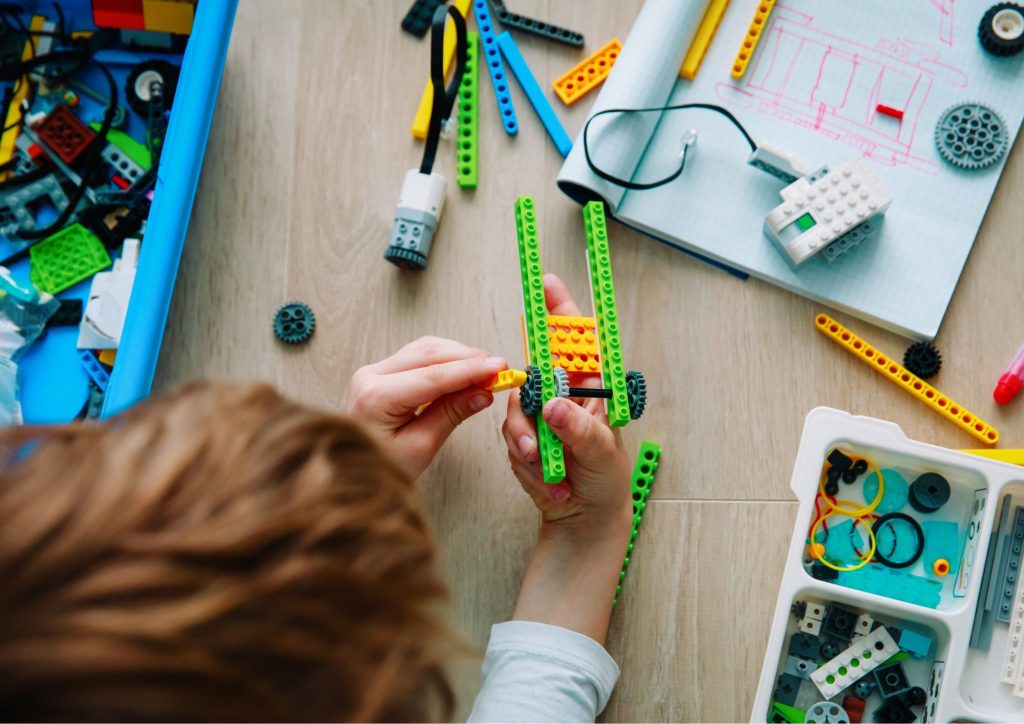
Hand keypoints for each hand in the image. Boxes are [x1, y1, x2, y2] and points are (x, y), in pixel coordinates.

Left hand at [345, 337, 506, 478]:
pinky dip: (444, 360)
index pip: (433, 376)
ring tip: (486, 370)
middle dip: (467, 358)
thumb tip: (482, 393)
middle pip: (428, 353)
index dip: (470, 370)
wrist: (345, 472)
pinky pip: (417, 357)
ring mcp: (373, 371)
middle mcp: (370, 376)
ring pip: (424, 349)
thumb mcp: (419, 448)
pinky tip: (463, 370)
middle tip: (500, 369)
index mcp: (375, 397)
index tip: (499, 368)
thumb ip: (451, 415)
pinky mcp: (380, 373)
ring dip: (458, 355)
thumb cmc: (378, 466)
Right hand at [501, 274, 631, 526]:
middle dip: (532, 399)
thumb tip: (554, 406)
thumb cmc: (606, 479)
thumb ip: (579, 430)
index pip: (577, 341)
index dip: (562, 310)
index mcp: (592, 388)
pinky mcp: (523, 436)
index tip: (547, 284)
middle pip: (536, 370)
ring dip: (527, 441)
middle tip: (539, 435)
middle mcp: (563, 395)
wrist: (584, 517)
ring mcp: (540, 414)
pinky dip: (526, 462)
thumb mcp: (602, 453)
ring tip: (547, 469)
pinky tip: (549, 481)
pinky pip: (510, 437)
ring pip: (515, 408)